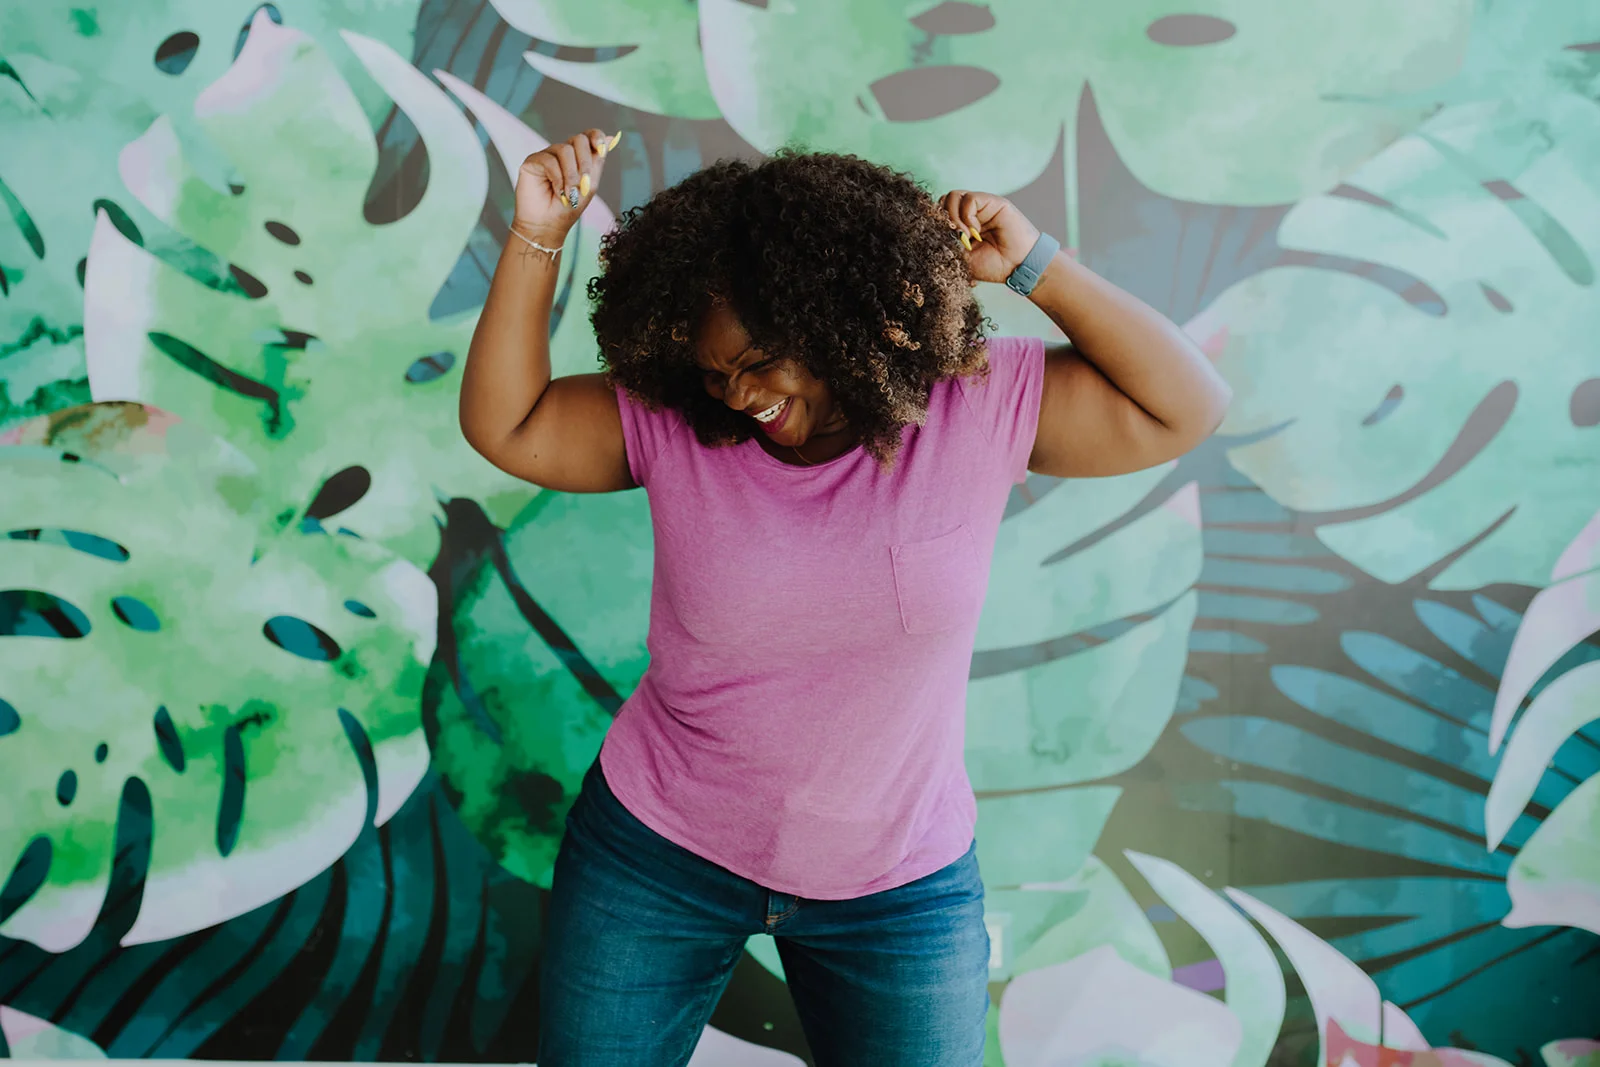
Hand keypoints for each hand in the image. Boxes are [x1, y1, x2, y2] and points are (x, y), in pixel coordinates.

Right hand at [513, 129, 618, 244]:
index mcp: (578, 157)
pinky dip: (557, 177)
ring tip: (570, 193)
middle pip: (578, 139)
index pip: (589, 136)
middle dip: (585, 162)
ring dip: (571, 174)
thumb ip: (598, 161)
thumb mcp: (589, 184)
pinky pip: (549, 160)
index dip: (596, 137)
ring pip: (564, 150)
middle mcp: (563, 153)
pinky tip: (557, 191)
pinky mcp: (533, 161)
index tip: (601, 148)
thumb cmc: (568, 208)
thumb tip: (613, 137)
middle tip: (583, 183)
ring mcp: (547, 155)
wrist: (547, 225)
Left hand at [939, 190, 1040, 284]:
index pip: (937, 214)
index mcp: (960, 226)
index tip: (938, 241)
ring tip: (963, 235)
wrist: (1017, 267)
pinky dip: (967, 215)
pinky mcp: (991, 201)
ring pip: (952, 196)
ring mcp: (980, 207)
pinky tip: (975, 230)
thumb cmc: (992, 265)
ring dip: (953, 216)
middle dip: (941, 219)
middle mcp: (969, 214)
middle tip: (953, 238)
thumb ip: (946, 244)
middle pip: (942, 201)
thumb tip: (929, 234)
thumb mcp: (962, 259)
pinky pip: (969, 198)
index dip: (933, 224)